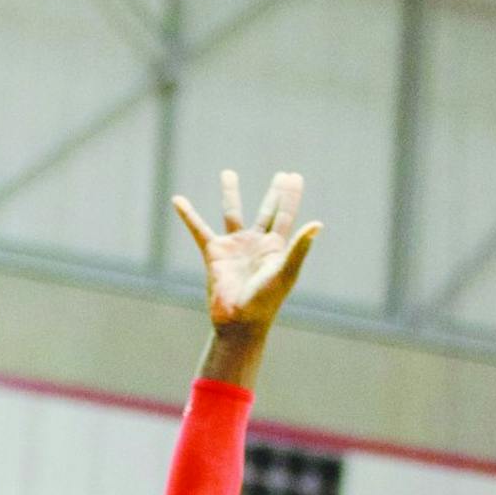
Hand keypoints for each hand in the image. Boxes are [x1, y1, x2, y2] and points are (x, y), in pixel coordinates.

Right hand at [174, 170, 320, 330]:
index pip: (285, 214)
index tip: (294, 176)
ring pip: (232, 213)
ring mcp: (235, 247)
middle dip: (275, 193)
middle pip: (267, 210)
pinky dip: (188, 215)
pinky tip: (178, 200)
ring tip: (228, 172)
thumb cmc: (265, 301)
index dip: (290, 195)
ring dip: (230, 193)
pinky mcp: (214, 254)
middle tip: (282, 175)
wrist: (238, 322)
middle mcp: (256, 244)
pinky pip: (199, 229)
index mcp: (275, 247)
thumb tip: (317, 224)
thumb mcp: (284, 272)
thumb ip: (299, 247)